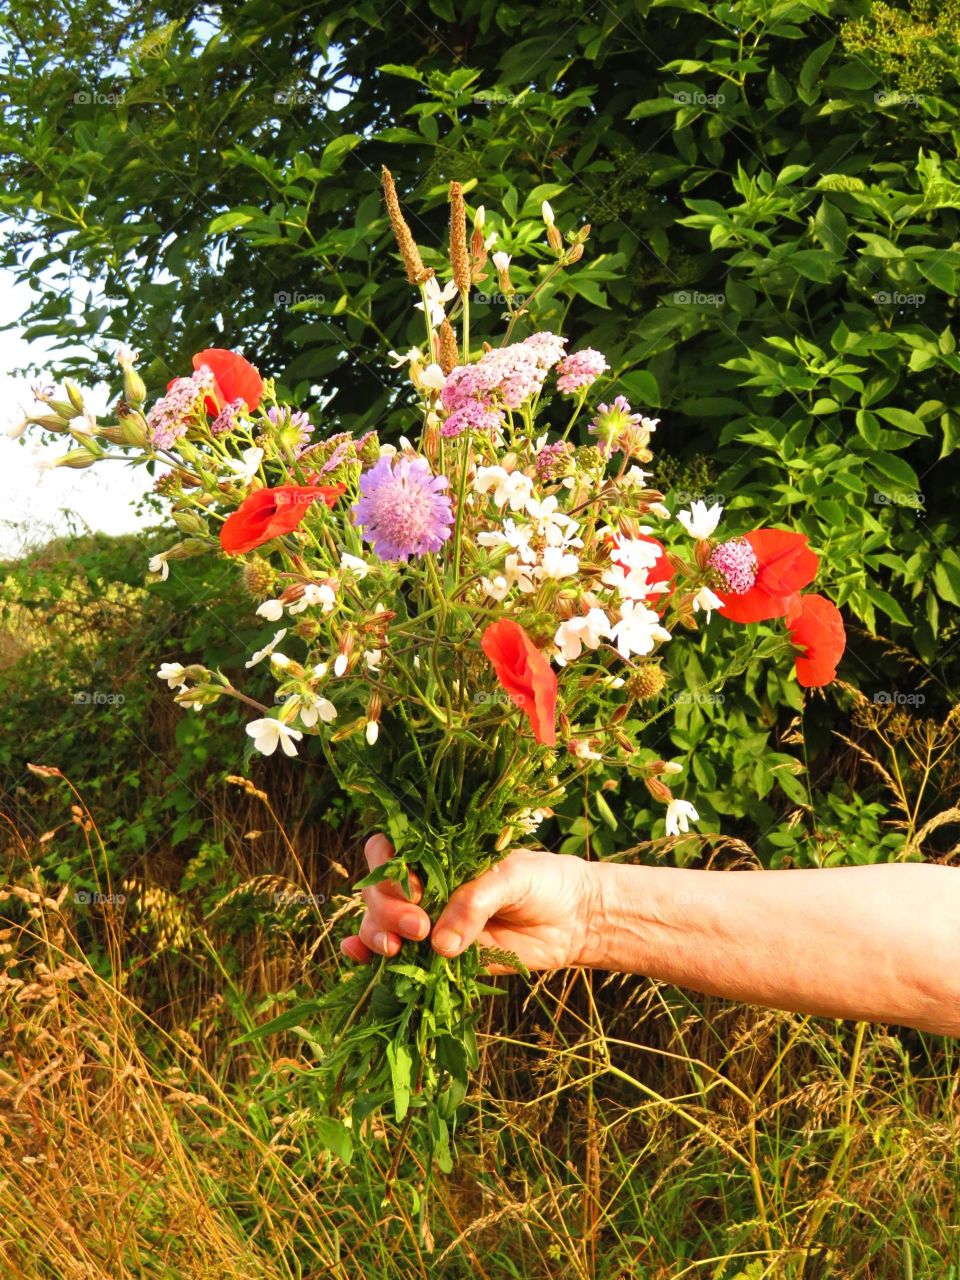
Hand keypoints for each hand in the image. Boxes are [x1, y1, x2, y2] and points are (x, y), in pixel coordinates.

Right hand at [340, 833, 597, 973]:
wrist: (575, 920)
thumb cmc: (545, 881)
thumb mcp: (513, 876)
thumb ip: (475, 902)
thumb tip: (439, 945)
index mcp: (440, 855)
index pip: (392, 852)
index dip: (388, 869)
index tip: (411, 888)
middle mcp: (426, 886)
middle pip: (379, 892)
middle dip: (387, 909)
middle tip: (417, 926)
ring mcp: (428, 923)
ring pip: (380, 925)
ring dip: (376, 935)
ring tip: (395, 949)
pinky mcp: (438, 958)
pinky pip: (399, 960)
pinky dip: (370, 959)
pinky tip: (356, 958)